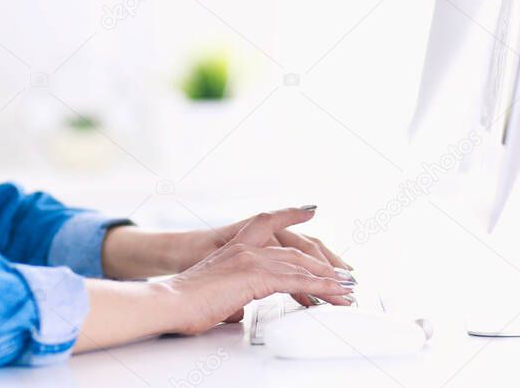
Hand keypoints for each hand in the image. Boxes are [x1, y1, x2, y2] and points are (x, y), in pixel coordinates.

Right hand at [160, 220, 355, 335]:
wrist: (171, 301)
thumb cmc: (184, 302)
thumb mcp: (214, 292)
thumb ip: (231, 294)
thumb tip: (237, 309)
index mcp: (235, 247)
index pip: (269, 223)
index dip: (291, 215)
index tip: (310, 209)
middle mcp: (247, 248)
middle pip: (296, 249)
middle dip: (325, 263)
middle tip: (345, 275)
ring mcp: (252, 259)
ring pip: (302, 266)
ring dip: (330, 281)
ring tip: (348, 291)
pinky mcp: (256, 275)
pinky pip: (298, 281)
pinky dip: (322, 288)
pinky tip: (335, 294)